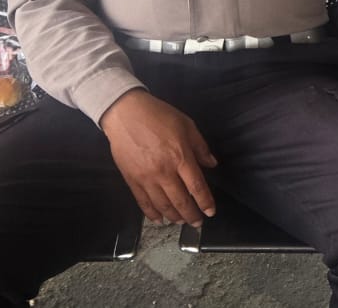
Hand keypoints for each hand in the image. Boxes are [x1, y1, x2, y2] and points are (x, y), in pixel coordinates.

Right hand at [99, 89, 218, 224]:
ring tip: (181, 221)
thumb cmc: (159, 116)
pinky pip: (143, 203)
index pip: (197, 187)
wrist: (126, 113)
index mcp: (181, 157)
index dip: (205, 202)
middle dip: (192, 215)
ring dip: (174, 217)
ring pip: (163, 206)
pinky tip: (159, 219)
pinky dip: (152, 214)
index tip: (210, 212)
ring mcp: (146, 178)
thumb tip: (211, 164)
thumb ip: (200, 147)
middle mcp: (164, 172)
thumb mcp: (187, 125)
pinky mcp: (132, 180)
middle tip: (197, 222)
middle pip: (181, 201)